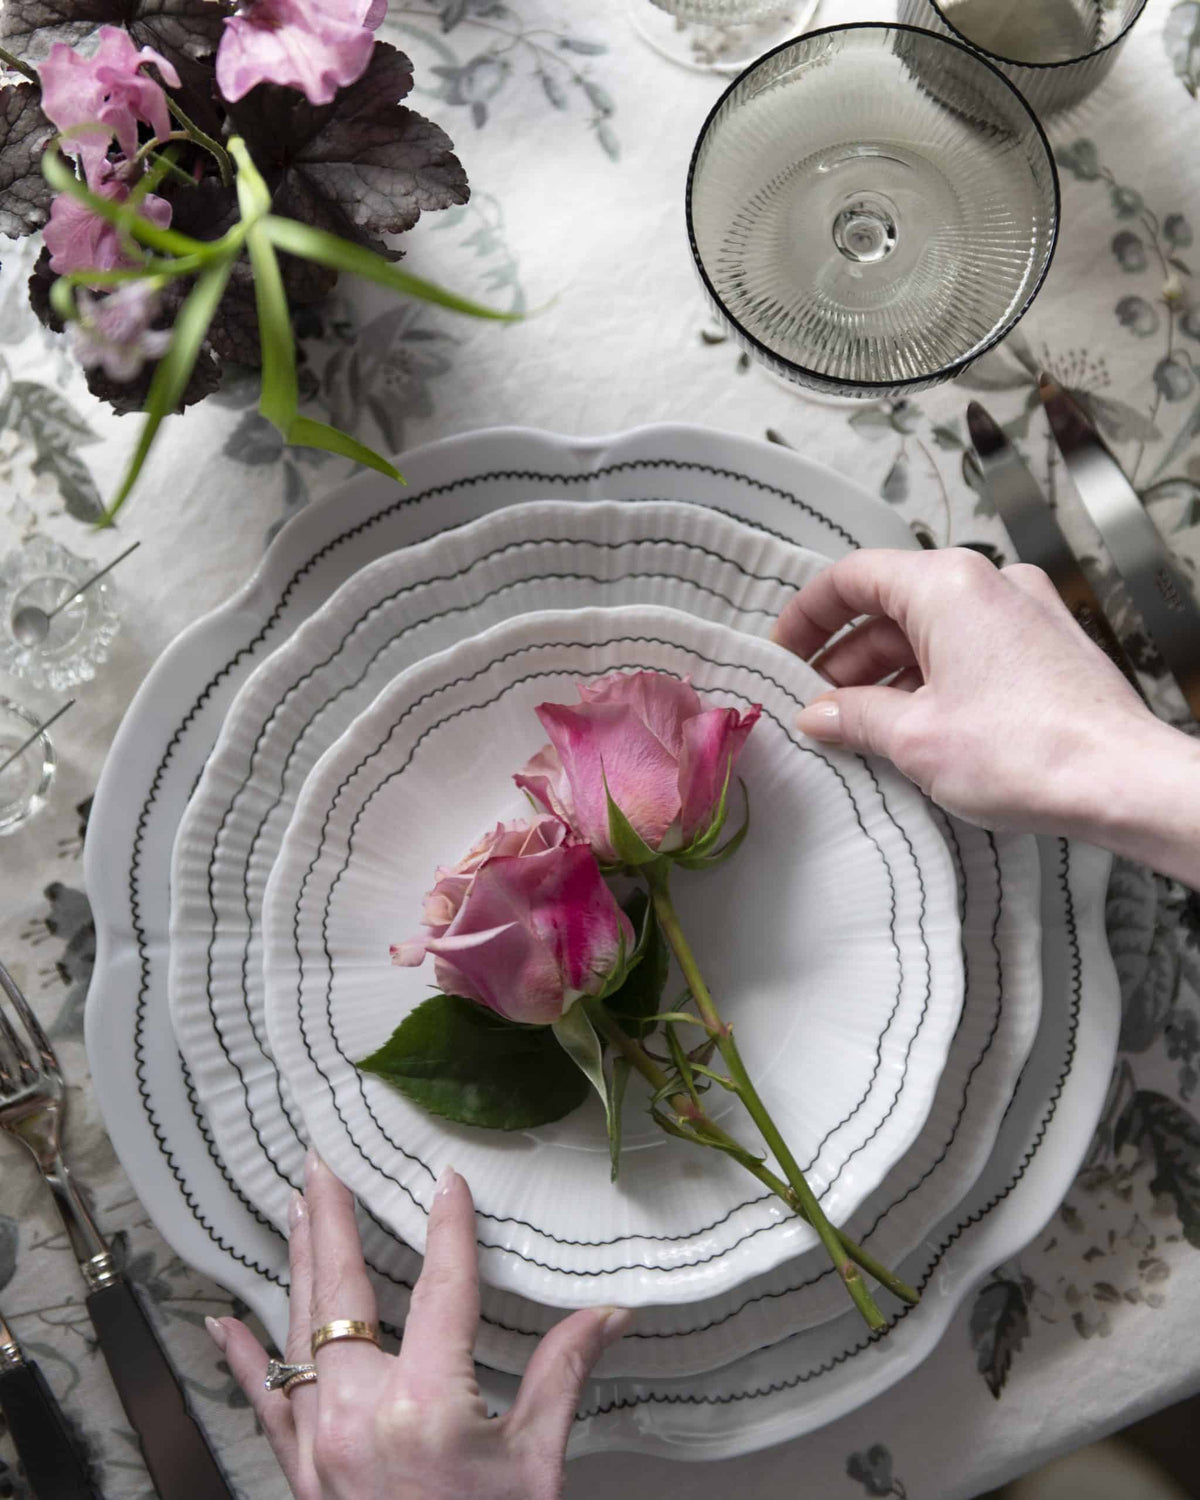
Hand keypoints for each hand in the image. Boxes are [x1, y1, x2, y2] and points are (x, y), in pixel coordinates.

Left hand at [207, 1153, 628, 1499]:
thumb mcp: (536, 1469)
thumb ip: (563, 1379)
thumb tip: (608, 1314)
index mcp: (426, 1407)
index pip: (442, 1289)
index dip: (448, 1230)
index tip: (446, 1182)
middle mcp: (359, 1417)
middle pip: (341, 1294)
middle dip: (332, 1221)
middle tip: (321, 1164)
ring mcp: (319, 1447)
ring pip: (298, 1333)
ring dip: (298, 1264)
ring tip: (296, 1208)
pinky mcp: (300, 1476)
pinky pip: (264, 1403)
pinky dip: (243, 1359)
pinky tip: (222, 1321)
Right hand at [773, 547, 1156, 835]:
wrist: (1123, 781)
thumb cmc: (1027, 751)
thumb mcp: (913, 737)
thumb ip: (853, 717)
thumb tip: (817, 715)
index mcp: (947, 585)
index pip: (854, 577)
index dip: (808, 614)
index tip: (783, 650)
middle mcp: (989, 584)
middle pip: (893, 605)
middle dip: (846, 656)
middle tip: (816, 703)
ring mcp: (1025, 613)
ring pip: (933, 631)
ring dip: (888, 673)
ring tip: (859, 725)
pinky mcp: (1047, 647)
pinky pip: (971, 650)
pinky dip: (933, 679)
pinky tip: (915, 727)